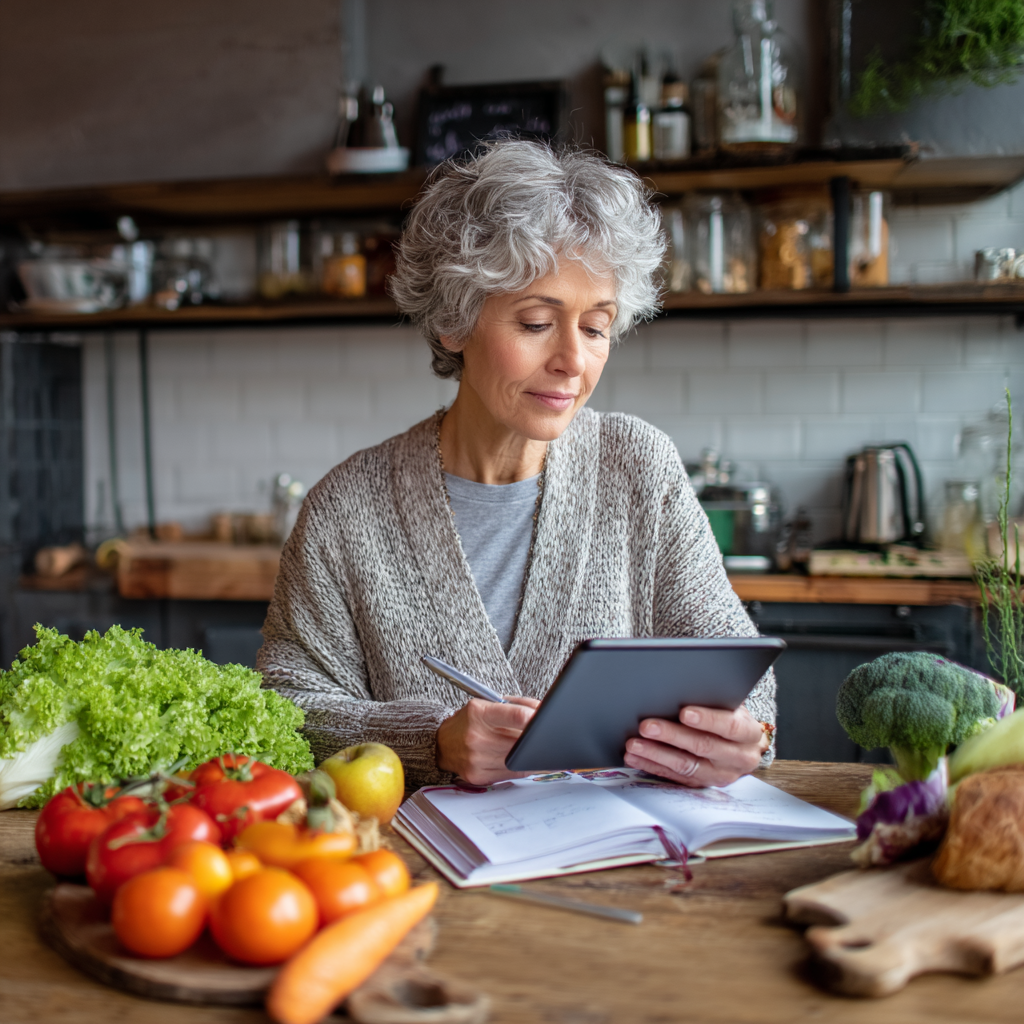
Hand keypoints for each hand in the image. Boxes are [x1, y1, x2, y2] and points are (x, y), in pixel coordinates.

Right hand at [436, 696, 539, 785]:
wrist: (442, 743)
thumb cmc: (469, 722)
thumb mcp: (488, 703)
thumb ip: (518, 705)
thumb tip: (544, 711)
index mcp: (479, 714)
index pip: (514, 715)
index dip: (534, 718)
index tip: (547, 719)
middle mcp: (476, 737)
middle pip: (519, 741)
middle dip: (537, 740)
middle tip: (552, 736)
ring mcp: (476, 760)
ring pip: (518, 761)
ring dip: (535, 756)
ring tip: (545, 750)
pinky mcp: (479, 776)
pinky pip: (512, 774)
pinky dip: (524, 767)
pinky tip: (532, 762)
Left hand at [623, 705, 769, 787]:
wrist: (743, 744)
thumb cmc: (731, 717)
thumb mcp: (730, 705)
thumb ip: (712, 700)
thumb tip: (679, 689)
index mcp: (749, 734)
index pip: (729, 727)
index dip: (707, 719)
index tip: (684, 712)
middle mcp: (738, 758)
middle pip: (703, 747)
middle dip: (672, 736)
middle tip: (647, 726)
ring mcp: (720, 775)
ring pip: (686, 766)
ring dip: (656, 754)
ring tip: (635, 744)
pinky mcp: (703, 784)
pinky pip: (675, 777)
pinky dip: (653, 766)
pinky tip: (636, 757)